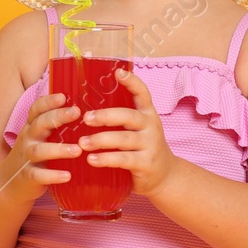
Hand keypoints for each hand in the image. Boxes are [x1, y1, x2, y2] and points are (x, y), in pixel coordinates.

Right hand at [7, 92, 82, 193]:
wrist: (9, 183)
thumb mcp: (39, 138)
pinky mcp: (28, 176)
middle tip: (76, 113)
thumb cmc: (32, 156)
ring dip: (59, 149)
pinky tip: (67, 176)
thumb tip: (82, 111)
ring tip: (77, 150)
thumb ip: (54, 126)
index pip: (36, 109)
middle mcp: (28, 139)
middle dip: (57, 116)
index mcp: (32, 127)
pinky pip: (39, 175)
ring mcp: (26, 158)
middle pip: (39, 124)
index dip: (48, 101)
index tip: (63, 96)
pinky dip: (53, 176)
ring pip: (40, 150)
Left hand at [77, 67, 177, 198]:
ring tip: (82, 143)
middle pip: (128, 116)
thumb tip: (87, 108)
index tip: (117, 73)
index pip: (143, 93)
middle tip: (85, 118)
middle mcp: (151, 126)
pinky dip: (106, 159)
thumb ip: (121, 119)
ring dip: (100, 140)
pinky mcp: (146, 164)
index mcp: (148, 114)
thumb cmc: (143, 148)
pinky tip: (91, 160)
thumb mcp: (139, 129)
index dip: (132, 82)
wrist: (165, 175)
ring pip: (124, 139)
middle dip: (105, 116)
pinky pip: (124, 159)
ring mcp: (150, 145)